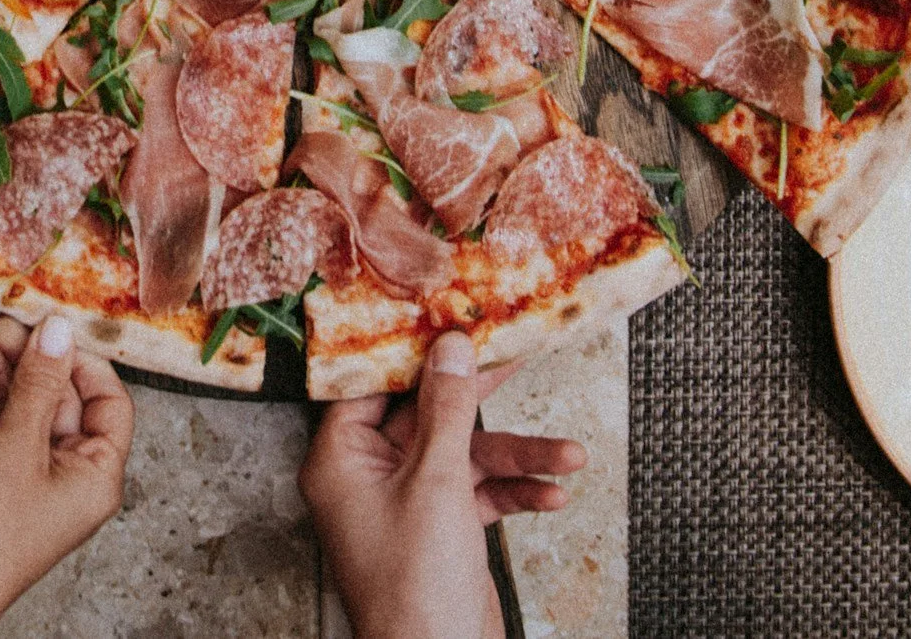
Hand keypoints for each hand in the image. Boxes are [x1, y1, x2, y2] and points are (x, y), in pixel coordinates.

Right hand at [0, 315, 133, 638]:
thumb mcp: (16, 447)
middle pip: (58, 399)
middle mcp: (71, 476)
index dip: (79, 361)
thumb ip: (38, 384)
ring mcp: (33, 479)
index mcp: (97, 474)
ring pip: (21, 410)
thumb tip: (59, 331)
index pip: (108, 400)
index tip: (48, 331)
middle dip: (25, 360)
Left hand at [302, 330, 585, 638]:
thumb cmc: (415, 587)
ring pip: (465, 457)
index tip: (450, 324)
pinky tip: (553, 493)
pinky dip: (515, 492)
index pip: (375, 387)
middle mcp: (369, 477)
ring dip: (518, 458)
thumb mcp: (436, 482)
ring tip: (569, 454)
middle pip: (429, 417)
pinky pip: (480, 493)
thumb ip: (446, 410)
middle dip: (482, 402)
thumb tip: (450, 348)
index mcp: (341, 461)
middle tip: (518, 358)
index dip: (414, 356)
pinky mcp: (441, 528)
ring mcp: (407, 503)